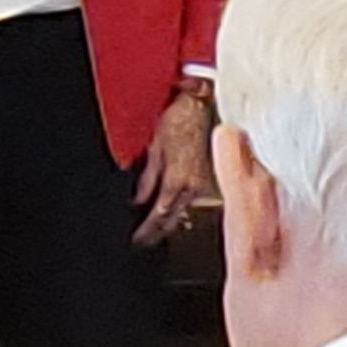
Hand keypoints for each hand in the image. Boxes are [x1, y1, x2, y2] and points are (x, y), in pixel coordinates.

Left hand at [132, 93, 211, 247]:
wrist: (203, 104)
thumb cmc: (179, 118)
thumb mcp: (155, 146)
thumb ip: (148, 177)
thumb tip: (139, 199)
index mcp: (178, 181)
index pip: (160, 215)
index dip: (147, 230)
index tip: (137, 239)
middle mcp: (194, 188)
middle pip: (174, 220)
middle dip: (157, 233)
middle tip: (143, 241)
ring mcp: (204, 185)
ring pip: (184, 213)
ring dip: (169, 223)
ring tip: (155, 231)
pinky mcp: (209, 180)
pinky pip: (192, 202)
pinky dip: (180, 209)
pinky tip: (173, 212)